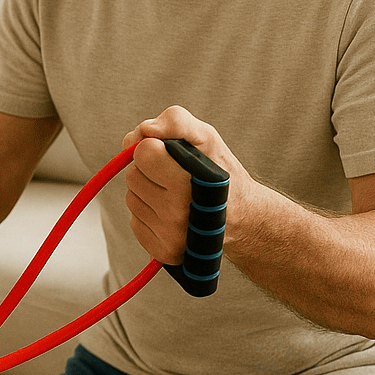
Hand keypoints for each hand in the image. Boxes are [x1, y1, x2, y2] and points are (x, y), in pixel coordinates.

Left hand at [122, 107, 247, 263]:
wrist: (242, 217)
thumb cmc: (221, 171)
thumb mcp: (207, 137)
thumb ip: (176, 122)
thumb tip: (144, 130)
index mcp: (187, 184)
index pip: (143, 152)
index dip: (154, 147)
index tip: (171, 154)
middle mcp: (177, 215)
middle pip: (132, 174)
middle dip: (149, 169)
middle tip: (177, 175)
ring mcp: (168, 238)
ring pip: (131, 197)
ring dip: (149, 191)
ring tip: (178, 195)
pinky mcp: (161, 252)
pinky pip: (135, 220)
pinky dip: (149, 213)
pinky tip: (173, 214)